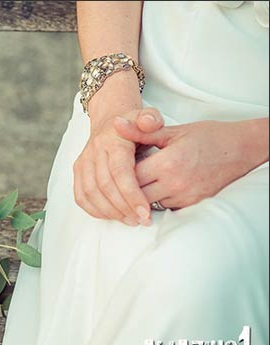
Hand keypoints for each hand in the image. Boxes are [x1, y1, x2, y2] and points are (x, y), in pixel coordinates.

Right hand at [73, 108, 162, 225]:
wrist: (110, 119)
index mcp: (113, 140)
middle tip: (142, 220)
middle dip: (124, 208)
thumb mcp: (148, 116)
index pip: (120, 172)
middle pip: (105, 186)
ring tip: (130, 220)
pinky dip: (95, 210)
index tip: (145, 212)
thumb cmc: (134, 122)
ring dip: (110, 212)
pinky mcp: (78, 171)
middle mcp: (94, 151)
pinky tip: (112, 216)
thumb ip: (152, 119)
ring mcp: (83, 162)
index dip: (131, 195)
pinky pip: (81, 196)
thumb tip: (149, 123)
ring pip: (91, 193)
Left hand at [114, 113, 267, 208]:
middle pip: (137, 193)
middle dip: (128, 186)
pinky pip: (165, 206)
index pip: (131, 175)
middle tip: (125, 175)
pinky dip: (157, 199)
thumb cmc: (208, 137)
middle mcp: (176, 183)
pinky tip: (157, 186)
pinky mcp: (193, 204)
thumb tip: (116, 123)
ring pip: (149, 203)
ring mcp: (185, 197)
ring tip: (141, 179)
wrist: (242, 150)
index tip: (120, 163)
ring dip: (141, 194)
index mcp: (169, 162)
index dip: (121, 171)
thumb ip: (141, 132)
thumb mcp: (172, 131)